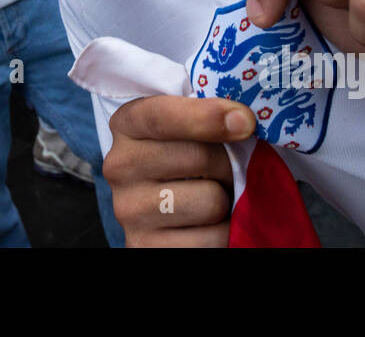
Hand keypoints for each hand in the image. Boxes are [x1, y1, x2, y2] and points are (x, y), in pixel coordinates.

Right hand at [103, 95, 253, 246]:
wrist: (166, 213)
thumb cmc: (187, 159)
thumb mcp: (187, 128)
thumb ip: (207, 117)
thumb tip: (241, 120)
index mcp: (127, 125)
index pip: (162, 116)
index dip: (207, 117)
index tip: (245, 121)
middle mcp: (119, 166)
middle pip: (199, 157)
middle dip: (226, 165)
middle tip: (220, 171)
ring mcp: (128, 211)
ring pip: (211, 201)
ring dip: (226, 202)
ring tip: (211, 198)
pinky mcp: (145, 248)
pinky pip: (212, 239)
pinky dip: (224, 234)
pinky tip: (207, 226)